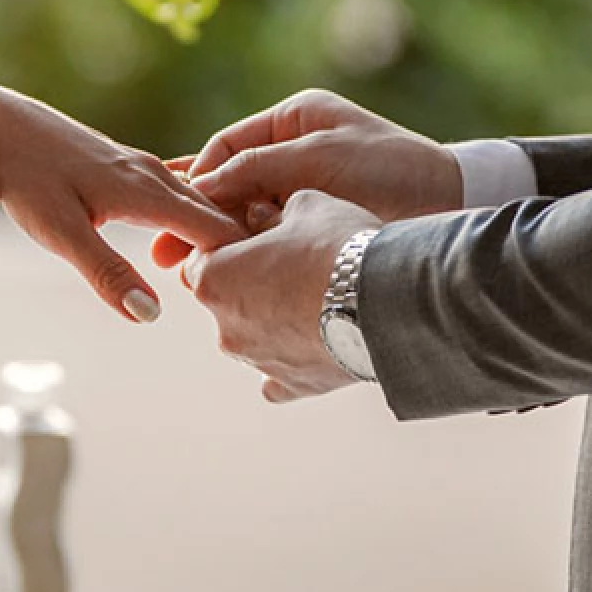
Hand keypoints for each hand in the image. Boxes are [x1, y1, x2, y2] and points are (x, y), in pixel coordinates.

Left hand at [0, 81, 245, 321]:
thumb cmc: (22, 176)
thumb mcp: (59, 233)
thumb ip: (107, 273)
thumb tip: (151, 315)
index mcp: (148, 191)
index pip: (218, 231)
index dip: (239, 262)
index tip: (255, 295)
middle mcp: (155, 175)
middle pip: (218, 215)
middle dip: (241, 249)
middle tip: (263, 292)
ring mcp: (143, 167)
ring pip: (200, 204)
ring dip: (221, 235)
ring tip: (240, 274)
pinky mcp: (129, 167)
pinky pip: (180, 196)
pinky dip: (196, 221)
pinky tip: (195, 243)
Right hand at [153, 89, 458, 268]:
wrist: (452, 201)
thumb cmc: (392, 170)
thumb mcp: (319, 161)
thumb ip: (258, 167)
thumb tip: (200, 187)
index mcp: (292, 120)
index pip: (225, 148)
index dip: (197, 181)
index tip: (173, 214)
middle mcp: (293, 149)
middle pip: (230, 183)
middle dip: (198, 217)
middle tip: (164, 254)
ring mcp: (304, 185)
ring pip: (247, 213)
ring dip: (221, 240)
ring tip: (189, 271)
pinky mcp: (317, 219)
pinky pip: (271, 234)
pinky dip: (250, 253)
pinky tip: (230, 278)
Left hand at [183, 189, 383, 403]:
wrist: (389, 300)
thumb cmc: (339, 245)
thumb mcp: (306, 205)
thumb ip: (273, 213)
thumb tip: (262, 218)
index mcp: (214, 280)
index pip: (202, 259)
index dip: (231, 245)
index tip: (259, 237)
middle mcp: (225, 328)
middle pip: (227, 300)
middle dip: (251, 284)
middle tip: (294, 265)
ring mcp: (257, 362)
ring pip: (253, 338)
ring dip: (273, 321)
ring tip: (318, 301)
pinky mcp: (292, 386)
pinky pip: (279, 378)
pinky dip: (291, 361)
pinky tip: (312, 345)